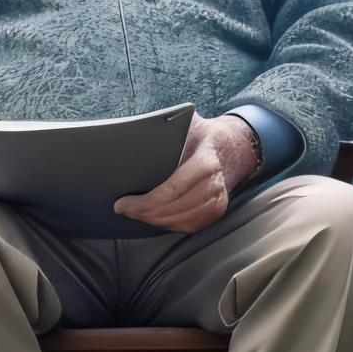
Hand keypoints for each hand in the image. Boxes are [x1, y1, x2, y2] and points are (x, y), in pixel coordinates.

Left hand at [114, 113, 259, 233]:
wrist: (229, 148)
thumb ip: (165, 130)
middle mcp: (214, 186)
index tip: (123, 203)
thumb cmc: (202, 137)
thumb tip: (135, 135)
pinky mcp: (217, 212)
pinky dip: (171, 225)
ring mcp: (218, 202)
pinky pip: (191, 226)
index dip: (144, 202)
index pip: (171, 191)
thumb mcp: (186, 125)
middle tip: (124, 210)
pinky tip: (155, 219)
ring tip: (136, 214)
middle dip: (144, 213)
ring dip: (156, 221)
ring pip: (181, 222)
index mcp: (205, 164)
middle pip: (173, 210)